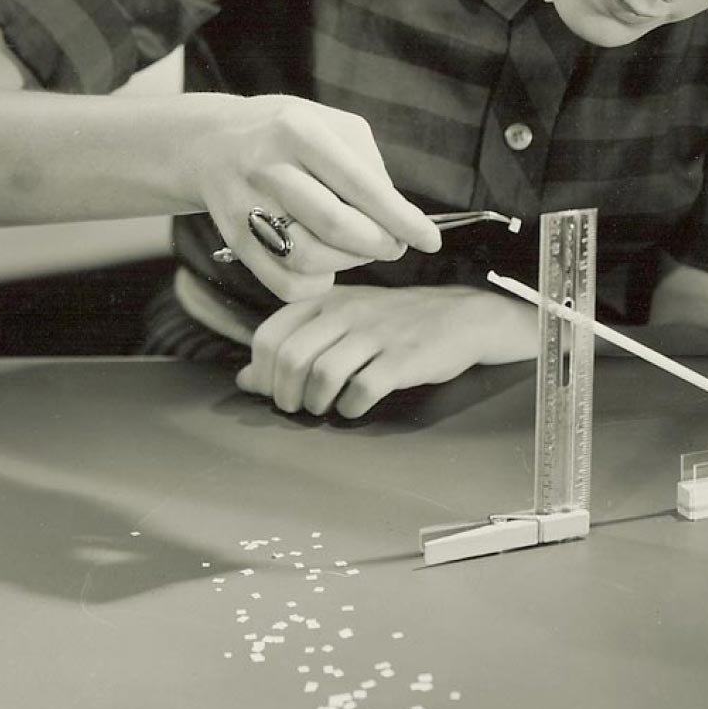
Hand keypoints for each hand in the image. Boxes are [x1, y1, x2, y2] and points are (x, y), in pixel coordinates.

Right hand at [190, 95, 441, 301]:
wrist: (210, 143)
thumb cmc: (286, 134)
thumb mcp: (329, 123)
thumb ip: (368, 164)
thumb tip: (395, 216)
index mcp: (299, 131)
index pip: (362, 185)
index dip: (402, 218)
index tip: (431, 240)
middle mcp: (267, 167)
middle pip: (335, 226)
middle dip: (379, 244)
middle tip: (395, 245)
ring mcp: (245, 206)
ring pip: (309, 259)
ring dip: (349, 263)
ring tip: (359, 248)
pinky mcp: (233, 240)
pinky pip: (284, 284)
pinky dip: (316, 285)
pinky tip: (327, 265)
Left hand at [235, 285, 538, 417]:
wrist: (462, 317)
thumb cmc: (396, 322)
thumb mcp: (343, 322)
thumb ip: (295, 344)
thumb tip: (245, 380)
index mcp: (327, 300)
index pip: (270, 334)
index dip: (262, 372)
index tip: (272, 390)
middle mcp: (348, 312)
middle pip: (291, 357)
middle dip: (284, 393)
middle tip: (296, 407)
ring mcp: (377, 334)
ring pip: (322, 373)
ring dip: (314, 402)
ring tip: (322, 408)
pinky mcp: (404, 358)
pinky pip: (362, 388)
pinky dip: (349, 407)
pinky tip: (354, 408)